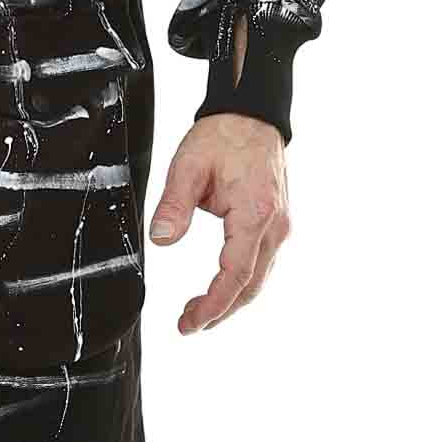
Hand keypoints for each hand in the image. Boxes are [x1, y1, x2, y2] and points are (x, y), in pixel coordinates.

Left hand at [148, 114, 289, 333]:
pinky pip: (260, 263)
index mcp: (255, 214)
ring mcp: (280, 226)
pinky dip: (240, 282)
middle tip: (188, 325)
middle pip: (251, 286)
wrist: (251, 115)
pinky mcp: (276, 223)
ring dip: (230, 300)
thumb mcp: (187, 166)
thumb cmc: (222, 137)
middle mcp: (275, 226)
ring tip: (197, 313)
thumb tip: (162, 241)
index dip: (213, 305)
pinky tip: (220, 289)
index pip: (236, 275)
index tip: (189, 324)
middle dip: (220, 311)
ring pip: (258, 278)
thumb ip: (174, 205)